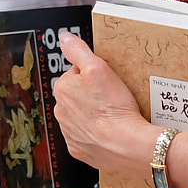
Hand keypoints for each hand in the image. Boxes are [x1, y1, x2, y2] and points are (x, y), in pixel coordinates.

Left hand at [52, 32, 158, 175]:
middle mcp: (61, 112)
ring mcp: (70, 132)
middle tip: (111, 96)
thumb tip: (65, 38)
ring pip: (82, 116)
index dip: (93, 74)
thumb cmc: (114, 107)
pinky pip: (87, 137)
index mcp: (62, 89)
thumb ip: (78, 50)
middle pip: (78, 95)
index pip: (76, 73)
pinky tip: (110, 130)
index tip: (105, 80)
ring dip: (94, 113)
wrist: (126, 144)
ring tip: (112, 113)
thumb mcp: (98, 67)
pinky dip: (97, 134)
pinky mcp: (80, 149)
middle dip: (92, 94)